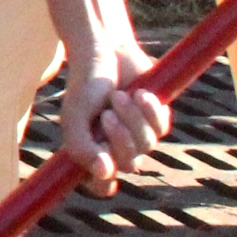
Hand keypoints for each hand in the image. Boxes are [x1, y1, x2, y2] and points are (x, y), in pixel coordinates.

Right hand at [56, 37, 170, 195]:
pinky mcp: (157, 120)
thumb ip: (81, 147)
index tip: (103, 171)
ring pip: (147, 145)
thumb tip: (104, 174)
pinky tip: (140, 93)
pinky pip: (161, 128)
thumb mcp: (75, 116)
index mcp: (92, 152)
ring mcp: (139, 135)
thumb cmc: (86, 84)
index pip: (100, 185)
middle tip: (108, 114)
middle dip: (121, 139)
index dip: (103, 184)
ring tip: (120, 96)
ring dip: (133, 119)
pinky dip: (150, 110)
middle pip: (129, 164)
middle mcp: (116, 148)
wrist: (107, 52)